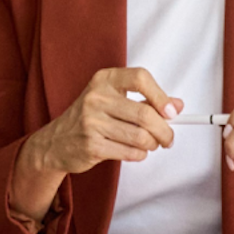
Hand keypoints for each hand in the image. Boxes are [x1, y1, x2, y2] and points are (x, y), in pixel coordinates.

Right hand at [9, 68, 185, 221]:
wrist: (56, 142)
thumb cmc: (90, 118)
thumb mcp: (114, 100)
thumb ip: (146, 100)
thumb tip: (177, 106)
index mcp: (104, 80)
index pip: (140, 78)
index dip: (161, 96)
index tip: (172, 112)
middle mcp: (96, 97)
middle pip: (145, 113)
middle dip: (164, 130)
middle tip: (168, 138)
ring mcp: (92, 122)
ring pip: (140, 137)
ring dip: (152, 144)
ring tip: (150, 145)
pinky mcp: (91, 145)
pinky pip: (130, 153)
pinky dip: (139, 155)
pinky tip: (134, 151)